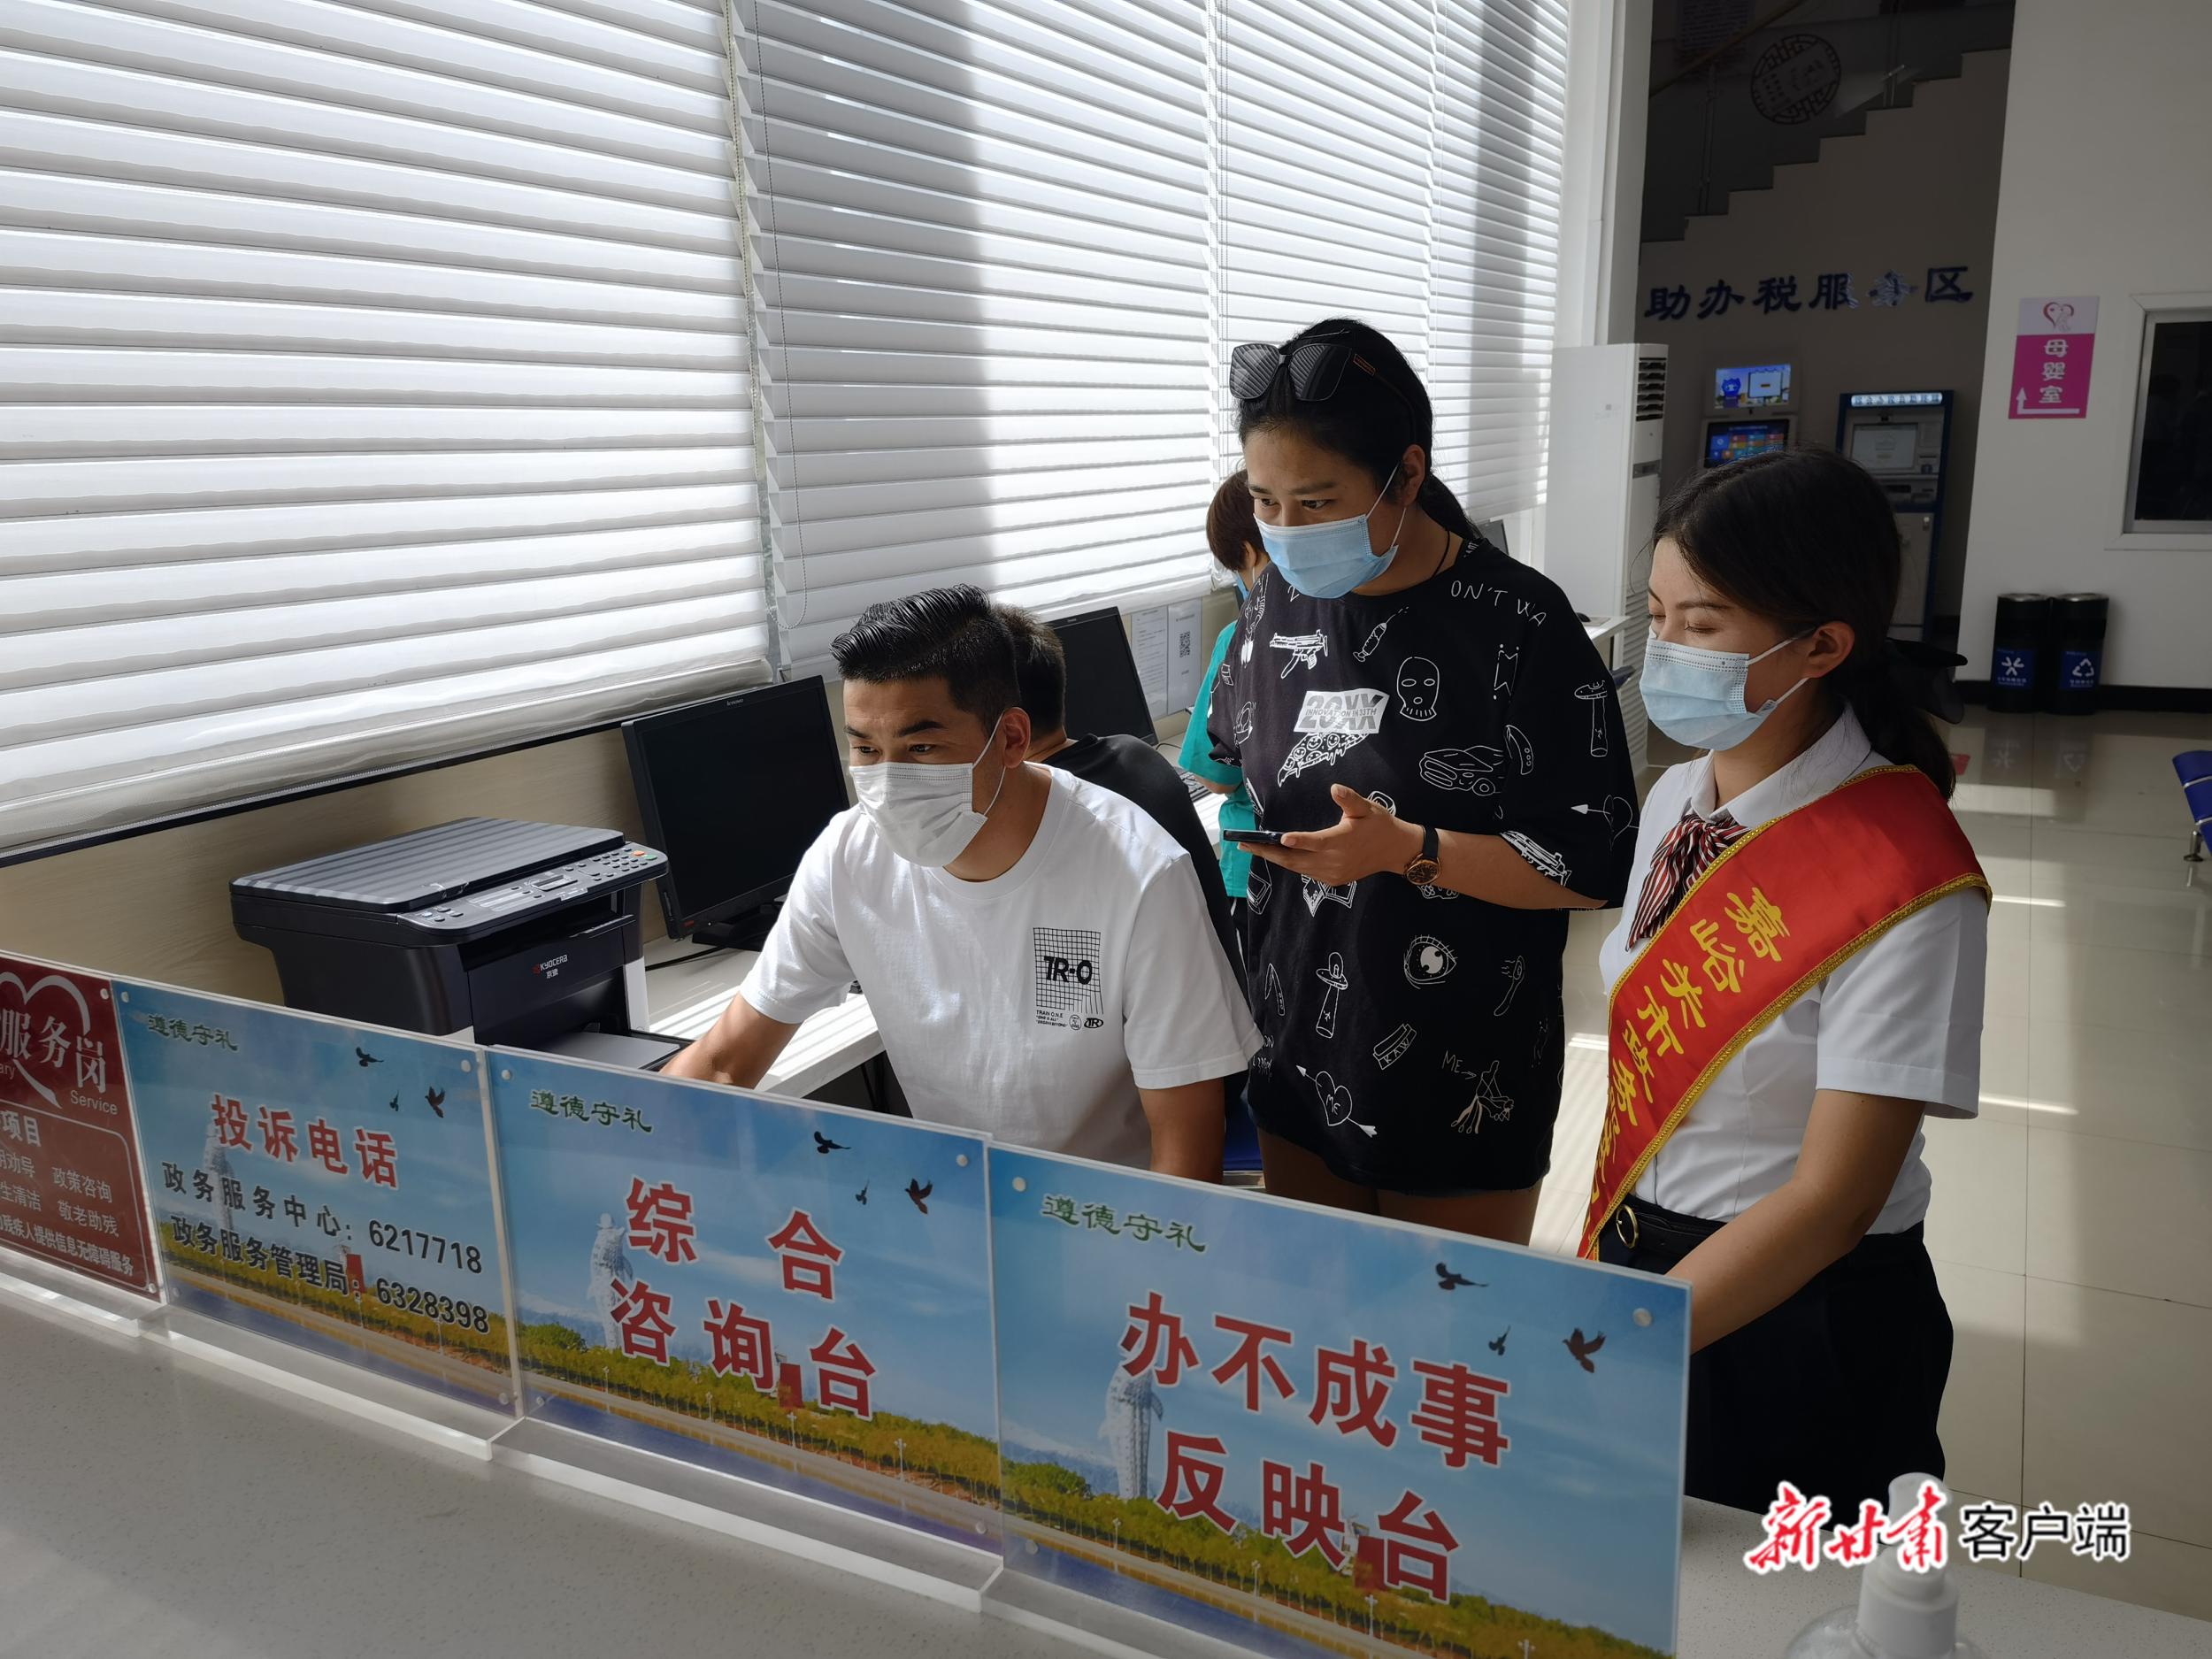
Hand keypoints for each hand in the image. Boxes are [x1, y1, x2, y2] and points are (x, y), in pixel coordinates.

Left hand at [1249, 785, 1421, 885]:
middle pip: (1295, 859)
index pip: (1315, 842)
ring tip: (1254, 849)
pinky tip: (1277, 855)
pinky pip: (1306, 872)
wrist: (1396, 851)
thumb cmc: (1380, 825)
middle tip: (1245, 845)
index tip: (1279, 837)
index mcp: (1341, 841)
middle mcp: (1335, 861)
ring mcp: (1333, 873)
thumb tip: (1334, 788)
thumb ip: (1349, 799)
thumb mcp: (1367, 808)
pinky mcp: (1333, 879)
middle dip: (1268, 852)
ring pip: (1297, 868)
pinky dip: (1291, 864)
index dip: (1298, 841)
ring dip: (1275, 859)